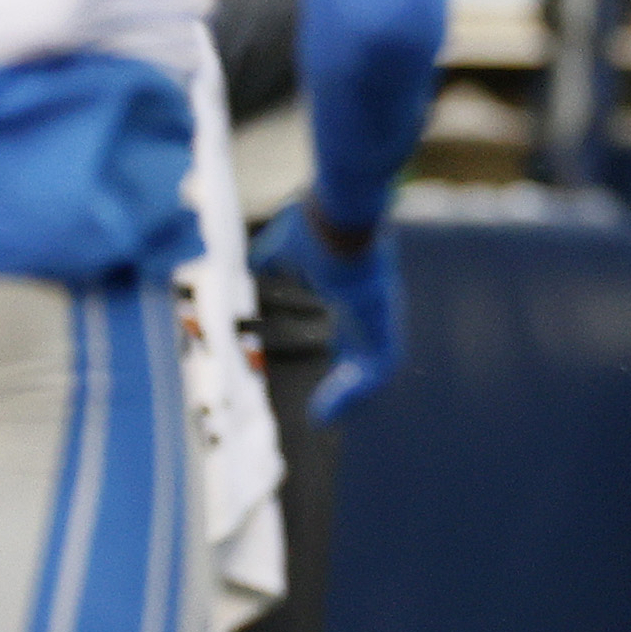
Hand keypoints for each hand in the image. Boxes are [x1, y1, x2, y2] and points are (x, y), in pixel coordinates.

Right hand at [253, 197, 398, 426]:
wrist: (339, 215)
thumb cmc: (313, 224)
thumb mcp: (281, 247)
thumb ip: (268, 258)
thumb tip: (248, 260)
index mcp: (353, 289)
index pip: (352, 325)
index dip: (342, 345)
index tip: (327, 366)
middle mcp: (372, 306)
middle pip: (367, 351)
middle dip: (350, 382)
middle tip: (326, 409)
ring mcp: (381, 318)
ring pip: (375, 365)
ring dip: (350, 394)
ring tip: (325, 415)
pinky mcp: (383, 328)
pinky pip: (376, 370)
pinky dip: (354, 394)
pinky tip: (327, 412)